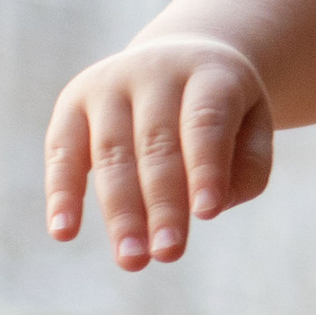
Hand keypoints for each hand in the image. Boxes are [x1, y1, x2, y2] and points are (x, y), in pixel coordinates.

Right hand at [45, 34, 272, 270]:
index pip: (205, 121)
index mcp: (209, 73)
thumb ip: (247, 170)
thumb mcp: (254, 127)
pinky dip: (62, 191)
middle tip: (168, 254)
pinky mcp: (73, 102)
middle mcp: (154, 72)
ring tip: (132, 259)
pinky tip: (63, 232)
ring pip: (111, 153)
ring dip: (120, 211)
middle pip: (156, 143)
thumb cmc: (226, 110)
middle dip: (162, 203)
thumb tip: (206, 210)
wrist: (181, 54)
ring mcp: (108, 84)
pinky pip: (62, 150)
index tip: (207, 214)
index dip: (205, 166)